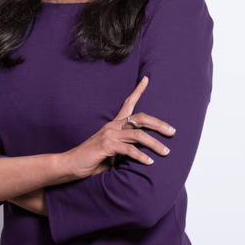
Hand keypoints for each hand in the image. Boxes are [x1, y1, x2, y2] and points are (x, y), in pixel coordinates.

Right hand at [61, 76, 176, 179]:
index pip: (127, 103)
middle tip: (173, 132)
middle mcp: (112, 126)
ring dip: (154, 144)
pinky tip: (149, 163)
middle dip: (159, 124)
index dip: (138, 90)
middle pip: (140, 118)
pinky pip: (128, 149)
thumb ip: (125, 149)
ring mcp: (109, 134)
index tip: (146, 79)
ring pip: (138, 135)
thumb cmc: (92, 160)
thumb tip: (142, 154)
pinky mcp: (106, 145)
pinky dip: (140, 156)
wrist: (71, 165)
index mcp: (114, 125)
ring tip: (166, 152)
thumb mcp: (112, 152)